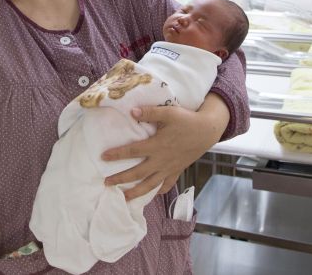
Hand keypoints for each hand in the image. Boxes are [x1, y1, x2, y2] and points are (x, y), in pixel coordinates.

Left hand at [101, 94, 228, 200]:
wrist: (207, 130)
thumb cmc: (187, 120)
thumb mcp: (169, 112)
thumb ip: (150, 112)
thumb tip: (132, 112)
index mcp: (157, 145)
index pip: (133, 151)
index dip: (117, 154)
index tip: (103, 157)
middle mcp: (161, 159)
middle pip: (138, 173)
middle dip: (121, 179)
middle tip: (106, 183)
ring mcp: (170, 167)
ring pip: (151, 184)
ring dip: (136, 192)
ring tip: (124, 198)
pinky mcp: (178, 170)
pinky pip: (168, 184)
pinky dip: (159, 190)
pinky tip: (152, 194)